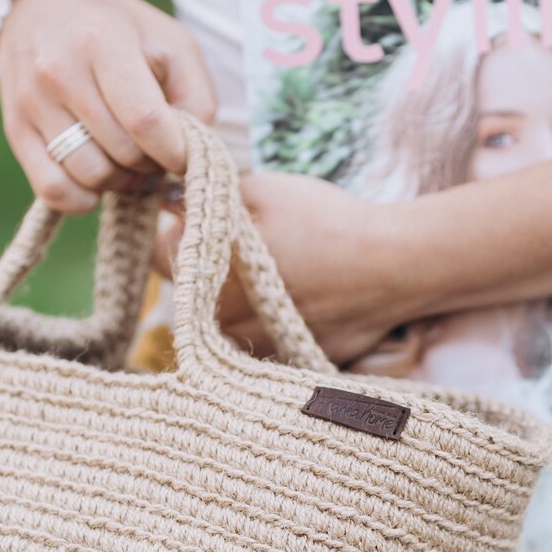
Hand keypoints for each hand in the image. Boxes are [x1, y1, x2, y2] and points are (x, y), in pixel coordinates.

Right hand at [0, 0, 216, 225]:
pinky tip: (98, 175)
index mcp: (102, 40)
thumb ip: (198, 97)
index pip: (146, 120)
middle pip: (123, 153)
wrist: (43, 3)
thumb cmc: (122, 29)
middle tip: (155, 149)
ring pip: (92, 176)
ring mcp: (31, 102)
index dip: (176, 151)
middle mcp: (58, 69)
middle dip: (152, 164)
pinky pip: (54, 190)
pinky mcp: (15, 129)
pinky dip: (84, 198)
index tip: (184, 153)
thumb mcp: (173, 44)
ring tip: (128, 157)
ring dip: (121, 180)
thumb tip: (195, 153)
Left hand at [153, 171, 406, 365]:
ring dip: (235, 294)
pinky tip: (298, 293)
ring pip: (224, 316)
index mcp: (208, 278)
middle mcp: (224, 324)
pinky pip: (259, 338)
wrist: (393, 267)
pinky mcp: (286, 359)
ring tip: (278, 265)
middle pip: (191, 288)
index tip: (195, 214)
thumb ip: (204, 196)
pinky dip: (267, 318)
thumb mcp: (260, 191)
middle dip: (206, 262)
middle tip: (247, 237)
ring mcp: (256, 348)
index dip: (174, 228)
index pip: (158, 254)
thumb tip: (171, 203)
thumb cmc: (326, 223)